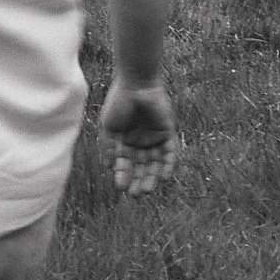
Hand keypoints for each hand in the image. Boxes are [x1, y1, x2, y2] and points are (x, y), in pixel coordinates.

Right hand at [99, 79, 176, 195]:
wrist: (135, 84)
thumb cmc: (118, 104)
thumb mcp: (109, 128)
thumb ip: (110, 148)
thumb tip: (109, 168)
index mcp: (124, 141)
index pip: (125, 163)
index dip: (123, 175)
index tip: (120, 187)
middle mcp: (140, 141)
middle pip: (141, 166)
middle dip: (138, 180)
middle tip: (135, 195)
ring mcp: (154, 137)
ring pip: (155, 162)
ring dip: (152, 177)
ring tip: (147, 191)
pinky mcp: (168, 131)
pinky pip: (170, 152)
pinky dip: (168, 164)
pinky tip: (164, 177)